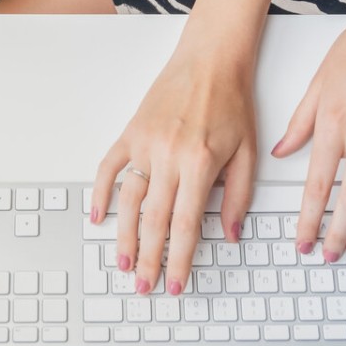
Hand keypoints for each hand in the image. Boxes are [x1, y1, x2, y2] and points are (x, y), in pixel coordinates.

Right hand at [90, 38, 257, 294]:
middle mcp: (169, 156)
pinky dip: (100, 192)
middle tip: (145, 286)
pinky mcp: (131, 131)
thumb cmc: (231, 101)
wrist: (211, 59)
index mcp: (200, 163)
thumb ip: (239, 196)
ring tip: (124, 264)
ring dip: (124, 236)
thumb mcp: (248, 152)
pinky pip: (109, 167)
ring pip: (129, 200)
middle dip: (149, 260)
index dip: (179, 260)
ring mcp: (145, 143)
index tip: (175, 284)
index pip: (185, 226)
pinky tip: (97, 216)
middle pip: (154, 221)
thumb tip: (230, 234)